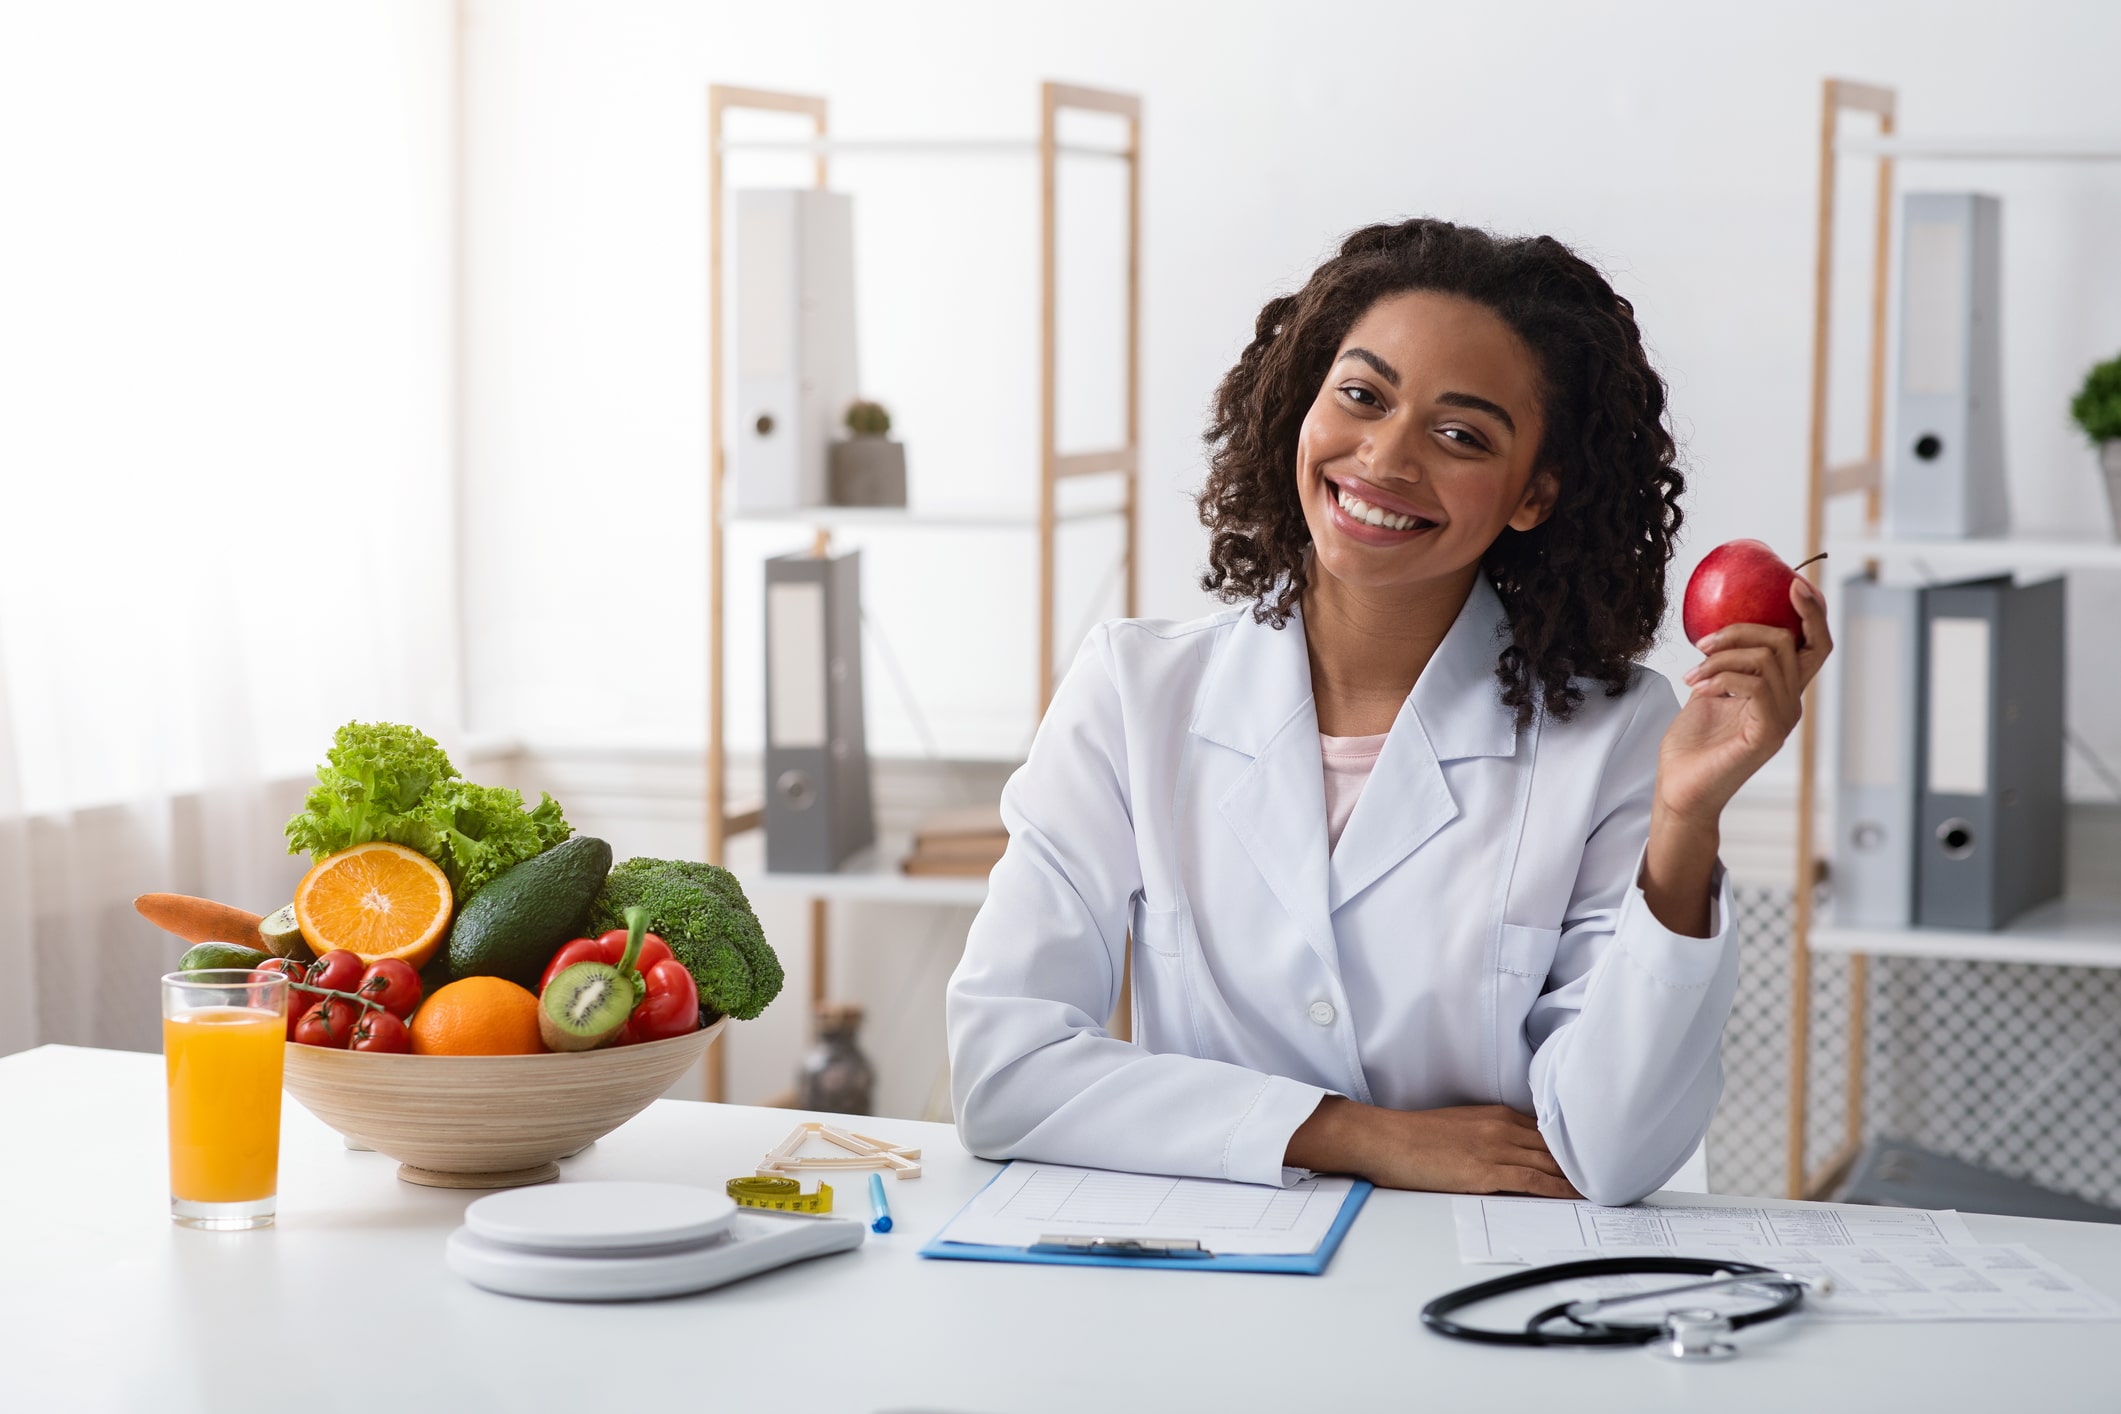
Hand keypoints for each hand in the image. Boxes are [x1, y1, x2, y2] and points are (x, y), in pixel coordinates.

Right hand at [1286, 1097, 1581, 1197]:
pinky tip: (1576, 1195)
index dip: (1576, 1145)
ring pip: (1550, 1163)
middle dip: (1587, 1160)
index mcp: (1496, 1115)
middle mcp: (1502, 1127)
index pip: (1548, 1130)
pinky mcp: (1484, 1172)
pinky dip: (1558, 1188)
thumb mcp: (1459, 1127)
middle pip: (1556, 1146)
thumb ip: (1489, 1136)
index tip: (1599, 1155)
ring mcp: (1494, 1149)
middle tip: (1618, 1172)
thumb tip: (1513, 1154)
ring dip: (1581, 1176)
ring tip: (1608, 1188)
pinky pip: (1532, 1181)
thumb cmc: (1412, 1137)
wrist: (1383, 1139)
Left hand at [1659, 575, 1833, 824]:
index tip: (1795, 583)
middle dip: (1744, 629)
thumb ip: (1726, 662)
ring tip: (1692, 673)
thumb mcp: (1708, 690)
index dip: (1813, 612)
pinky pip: (1754, 684)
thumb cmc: (1691, 747)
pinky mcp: (1767, 734)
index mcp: (1781, 692)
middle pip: (1789, 642)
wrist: (1680, 790)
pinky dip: (1721, 676)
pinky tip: (1697, 686)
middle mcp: (1790, 704)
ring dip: (1722, 657)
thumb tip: (1719, 628)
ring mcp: (1782, 720)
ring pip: (1768, 658)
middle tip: (1703, 642)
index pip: (1815, 646)